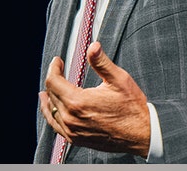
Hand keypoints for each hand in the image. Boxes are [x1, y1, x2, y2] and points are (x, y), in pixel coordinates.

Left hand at [40, 41, 150, 157]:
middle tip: (57, 70)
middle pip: (51, 95)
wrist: (141, 134)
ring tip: (45, 92)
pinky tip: (54, 112)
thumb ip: (101, 62)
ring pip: (50, 112)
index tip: (58, 61)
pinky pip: (56, 127)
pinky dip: (52, 116)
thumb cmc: (132, 108)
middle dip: (52, 80)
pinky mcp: (76, 139)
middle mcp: (71, 118)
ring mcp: (72, 131)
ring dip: (48, 99)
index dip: (54, 68)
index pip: (53, 82)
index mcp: (78, 102)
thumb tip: (93, 46)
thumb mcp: (119, 79)